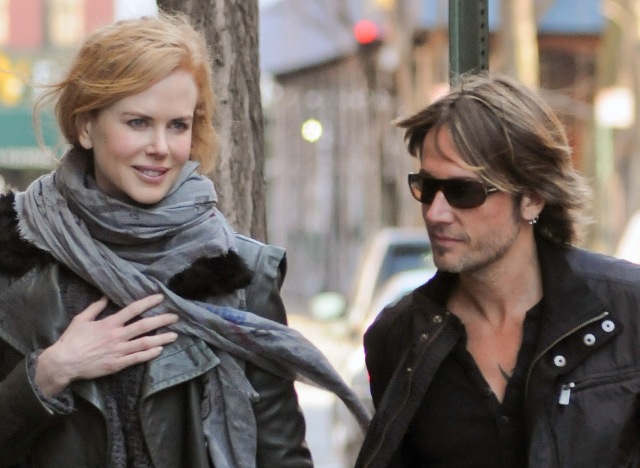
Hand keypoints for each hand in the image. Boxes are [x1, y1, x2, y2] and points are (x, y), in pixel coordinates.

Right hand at [35, 294, 178, 397]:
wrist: (64, 363)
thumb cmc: (72, 340)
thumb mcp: (81, 319)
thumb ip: (95, 307)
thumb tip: (105, 296)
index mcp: (109, 323)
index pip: (133, 309)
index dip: (148, 302)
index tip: (160, 297)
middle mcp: (117, 336)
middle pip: (144, 325)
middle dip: (161, 320)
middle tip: (175, 317)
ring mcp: (119, 351)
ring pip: (144, 343)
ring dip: (161, 338)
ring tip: (174, 335)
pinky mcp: (117, 364)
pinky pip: (137, 358)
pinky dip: (150, 354)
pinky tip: (160, 350)